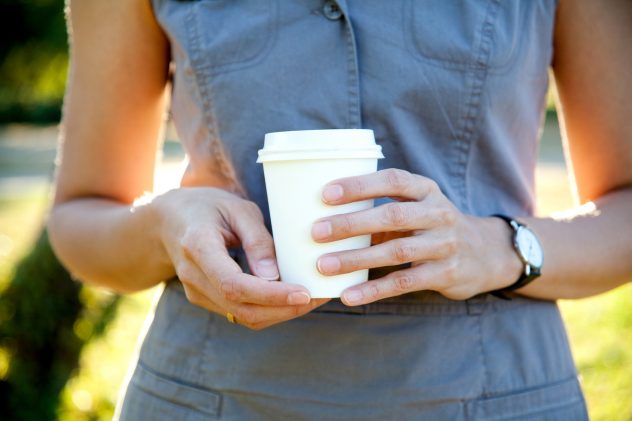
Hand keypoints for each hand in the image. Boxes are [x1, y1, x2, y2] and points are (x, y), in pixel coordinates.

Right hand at [153, 187, 328, 328]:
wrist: (169, 221)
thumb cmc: (208, 207)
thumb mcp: (237, 208)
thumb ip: (257, 240)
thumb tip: (275, 276)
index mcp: (197, 247)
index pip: (234, 284)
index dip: (270, 295)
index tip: (303, 293)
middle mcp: (193, 275)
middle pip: (240, 308)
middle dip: (283, 309)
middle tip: (318, 297)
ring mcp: (196, 292)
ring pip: (242, 317)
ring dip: (280, 313)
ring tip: (312, 298)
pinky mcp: (205, 299)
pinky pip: (239, 313)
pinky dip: (268, 310)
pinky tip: (291, 298)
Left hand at [311, 169, 521, 304]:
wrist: (485, 254)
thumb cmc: (432, 227)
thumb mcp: (416, 208)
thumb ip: (382, 209)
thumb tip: (325, 215)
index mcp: (426, 190)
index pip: (392, 180)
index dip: (359, 185)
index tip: (326, 193)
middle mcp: (438, 213)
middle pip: (391, 215)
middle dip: (351, 223)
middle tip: (316, 232)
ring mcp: (444, 244)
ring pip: (395, 251)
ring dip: (356, 259)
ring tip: (324, 265)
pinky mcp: (445, 274)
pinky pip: (404, 282)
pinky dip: (374, 290)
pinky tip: (348, 295)